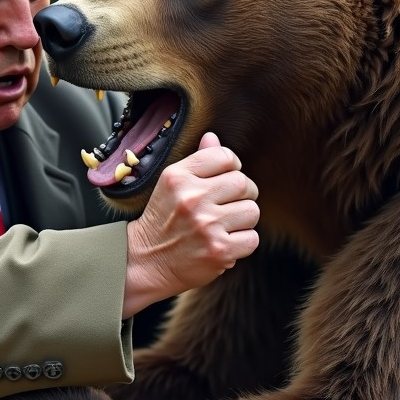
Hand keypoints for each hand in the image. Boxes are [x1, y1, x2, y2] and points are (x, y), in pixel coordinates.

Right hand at [123, 132, 259, 315]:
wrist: (146, 262)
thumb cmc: (163, 220)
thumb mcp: (171, 185)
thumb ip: (197, 161)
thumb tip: (213, 137)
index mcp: (178, 177)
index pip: (225, 157)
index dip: (232, 167)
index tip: (225, 179)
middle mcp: (192, 198)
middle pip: (243, 183)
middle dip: (243, 194)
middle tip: (229, 205)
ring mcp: (206, 225)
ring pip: (252, 211)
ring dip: (243, 220)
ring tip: (225, 225)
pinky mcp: (219, 250)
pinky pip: (252, 238)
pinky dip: (243, 242)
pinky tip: (224, 242)